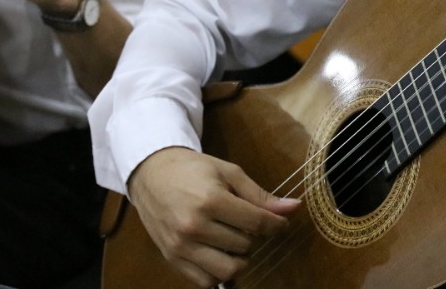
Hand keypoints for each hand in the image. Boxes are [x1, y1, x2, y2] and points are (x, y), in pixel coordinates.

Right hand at [127, 147, 300, 286]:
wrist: (151, 174)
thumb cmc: (193, 169)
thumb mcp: (229, 173)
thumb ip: (260, 194)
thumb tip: (294, 208)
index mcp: (211, 200)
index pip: (257, 223)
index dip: (277, 225)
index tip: (281, 223)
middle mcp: (194, 227)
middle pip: (245, 245)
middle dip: (255, 236)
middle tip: (250, 224)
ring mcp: (181, 247)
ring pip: (227, 270)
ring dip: (240, 259)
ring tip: (236, 241)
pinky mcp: (171, 259)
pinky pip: (204, 282)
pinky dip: (218, 274)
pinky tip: (220, 255)